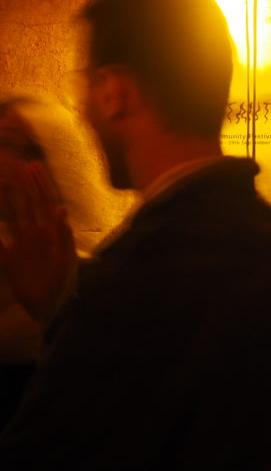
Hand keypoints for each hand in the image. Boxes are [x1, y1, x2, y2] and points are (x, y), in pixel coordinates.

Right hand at [0, 160, 77, 327]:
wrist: (41, 307)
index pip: (46, 202)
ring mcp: (22, 242)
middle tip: (20, 164)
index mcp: (52, 232)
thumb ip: (63, 237)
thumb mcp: (64, 261)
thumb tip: (62, 210)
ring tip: (7, 177)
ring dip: (11, 196)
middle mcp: (37, 233)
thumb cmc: (57, 285)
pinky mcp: (8, 255)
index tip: (34, 166)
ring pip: (15, 213)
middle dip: (26, 184)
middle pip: (31, 203)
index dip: (41, 184)